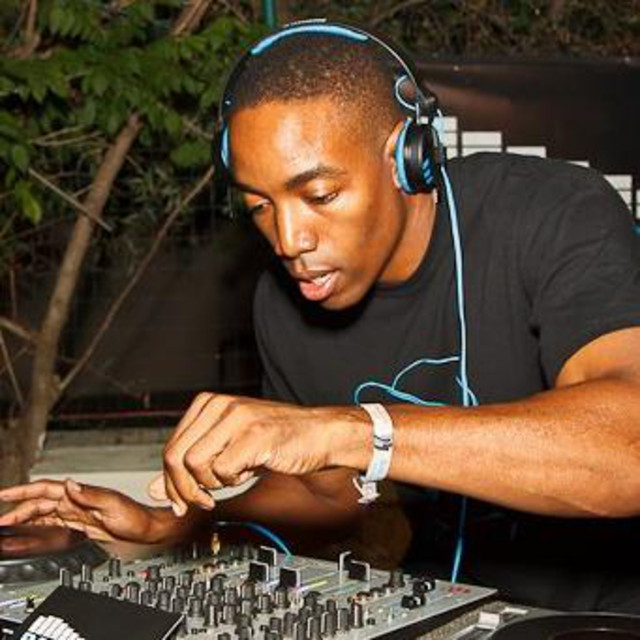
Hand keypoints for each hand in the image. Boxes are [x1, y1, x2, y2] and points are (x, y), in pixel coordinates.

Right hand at [0, 479, 171, 543]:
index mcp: (80, 493)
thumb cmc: (135, 515)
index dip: (23, 490)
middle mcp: (77, 500)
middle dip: (17, 508)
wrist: (147, 529)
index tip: (3, 493)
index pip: (45, 489)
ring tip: (7, 525)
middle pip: (39, 502)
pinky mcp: (81, 524)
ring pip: (43, 513)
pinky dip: (38, 526)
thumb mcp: (112, 504)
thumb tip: (70, 483)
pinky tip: (29, 530)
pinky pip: (53, 523)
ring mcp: (78, 512)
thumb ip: (90, 495)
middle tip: (0, 519)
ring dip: (25, 518)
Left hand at [148, 393, 364, 515]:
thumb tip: (156, 490)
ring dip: (210, 484)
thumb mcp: (228, 450)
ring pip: (194, 464)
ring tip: (231, 479)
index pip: (170, 447)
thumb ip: (193, 467)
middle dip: (184, 489)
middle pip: (175, 457)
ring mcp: (237, 418)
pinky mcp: (254, 434)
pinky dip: (232, 481)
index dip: (171, 482)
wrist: (318, 433)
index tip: (182, 501)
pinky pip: (222, 470)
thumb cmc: (276, 439)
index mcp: (209, 403)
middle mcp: (220, 405)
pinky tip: (247, 473)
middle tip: (202, 501)